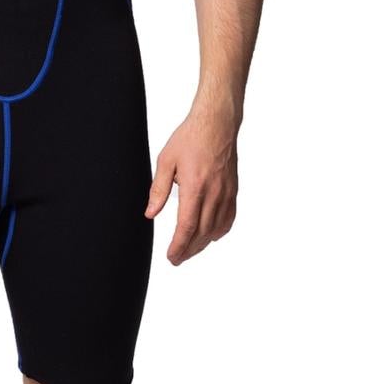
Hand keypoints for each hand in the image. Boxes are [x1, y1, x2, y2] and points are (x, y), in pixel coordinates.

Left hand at [145, 105, 238, 264]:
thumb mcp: (165, 161)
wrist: (217, 124)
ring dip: (202, 244)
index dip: (179, 246)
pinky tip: (209, 235)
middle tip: (176, 259)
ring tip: (189, 250)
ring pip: (216, 229)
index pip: (187, 226)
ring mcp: (226, 193)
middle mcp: (213, 193)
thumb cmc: (190, 138)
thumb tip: (150, 214)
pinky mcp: (233, 191)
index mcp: (195, 186)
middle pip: (201, 233)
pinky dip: (219, 231)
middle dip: (188, 250)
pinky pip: (228, 218)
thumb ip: (158, 189)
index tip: (171, 256)